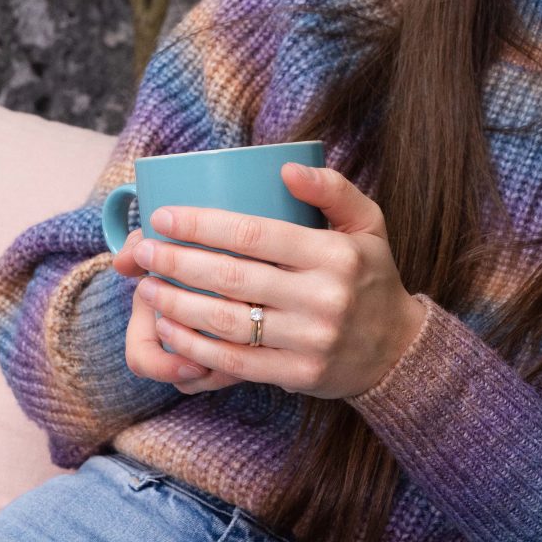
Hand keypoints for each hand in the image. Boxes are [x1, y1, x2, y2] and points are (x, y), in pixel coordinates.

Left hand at [113, 161, 425, 400]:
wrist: (397, 349)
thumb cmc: (370, 277)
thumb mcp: (368, 224)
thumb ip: (333, 189)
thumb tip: (286, 167)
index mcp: (334, 255)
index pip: (254, 235)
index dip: (202, 225)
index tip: (164, 217)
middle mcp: (323, 298)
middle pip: (232, 278)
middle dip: (177, 263)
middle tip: (144, 252)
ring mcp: (310, 340)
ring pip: (228, 322)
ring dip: (178, 306)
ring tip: (147, 289)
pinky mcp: (298, 374)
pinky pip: (236, 361)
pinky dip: (196, 346)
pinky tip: (169, 330)